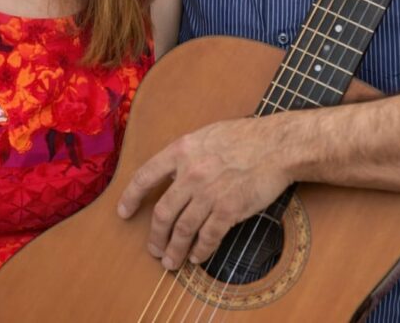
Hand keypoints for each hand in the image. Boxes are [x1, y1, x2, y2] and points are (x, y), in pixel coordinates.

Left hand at [115, 117, 291, 269]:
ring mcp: (209, 193)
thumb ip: (184, 155)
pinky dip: (200, 251)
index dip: (130, 197)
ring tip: (171, 262)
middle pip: (162, 213)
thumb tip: (169, 175)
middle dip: (155, 237)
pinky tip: (196, 257)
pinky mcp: (229, 209)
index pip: (144, 177)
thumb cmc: (243, 137)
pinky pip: (208, 237)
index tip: (123, 213)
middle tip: (153, 250)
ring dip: (174, 250)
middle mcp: (190, 173)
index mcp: (180, 151)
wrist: (276, 145)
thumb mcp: (203, 136)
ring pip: (183, 230)